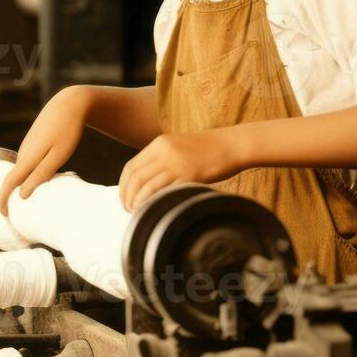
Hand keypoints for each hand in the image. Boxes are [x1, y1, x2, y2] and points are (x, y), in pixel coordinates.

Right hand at [0, 86, 90, 214]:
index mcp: (28, 158)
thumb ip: (41, 175)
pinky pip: (29, 163)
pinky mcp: (34, 142)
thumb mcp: (58, 156)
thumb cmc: (67, 131)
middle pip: (14, 179)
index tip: (3, 215)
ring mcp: (28, 146)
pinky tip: (42, 179)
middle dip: (12, 196)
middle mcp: (24, 153)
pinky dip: (31, 174)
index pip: (9, 183)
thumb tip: (21, 195)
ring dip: (23, 185)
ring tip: (32, 200)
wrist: (68, 103)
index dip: (3, 200)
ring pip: (22, 171)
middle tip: (20, 214)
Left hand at [118, 130, 244, 211]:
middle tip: (129, 210)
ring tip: (140, 213)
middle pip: (135, 178)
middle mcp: (164, 152)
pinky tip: (156, 211)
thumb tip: (145, 183)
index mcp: (159, 144)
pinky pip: (165, 191)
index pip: (130, 167)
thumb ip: (161, 160)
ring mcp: (177, 163)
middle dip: (128, 197)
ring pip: (146, 186)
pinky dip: (155, 202)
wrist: (232, 144)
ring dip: (139, 202)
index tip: (124, 199)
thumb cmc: (208, 150)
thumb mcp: (178, 147)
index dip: (123, 186)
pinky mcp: (190, 174)